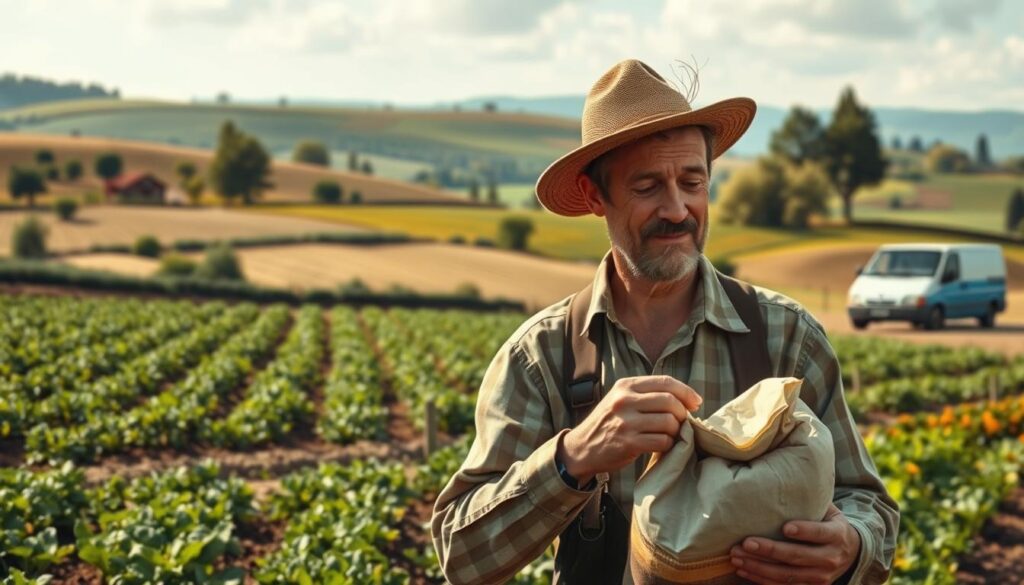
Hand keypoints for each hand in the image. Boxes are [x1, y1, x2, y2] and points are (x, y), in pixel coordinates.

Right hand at [558, 375, 701, 484]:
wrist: (582, 447)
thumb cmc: (608, 423)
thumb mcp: (620, 399)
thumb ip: (646, 394)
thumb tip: (685, 397)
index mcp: (625, 385)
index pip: (665, 382)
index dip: (686, 391)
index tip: (696, 402)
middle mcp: (624, 400)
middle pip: (670, 401)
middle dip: (682, 413)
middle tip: (682, 422)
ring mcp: (626, 422)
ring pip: (668, 422)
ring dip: (676, 431)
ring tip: (670, 434)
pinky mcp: (628, 442)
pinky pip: (662, 441)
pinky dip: (668, 445)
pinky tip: (662, 445)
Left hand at [729, 504, 860, 584]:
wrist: (850, 552)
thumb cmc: (828, 522)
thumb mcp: (828, 509)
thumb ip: (810, 498)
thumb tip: (782, 474)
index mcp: (837, 535)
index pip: (820, 533)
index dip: (804, 531)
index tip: (785, 527)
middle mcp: (831, 558)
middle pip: (798, 556)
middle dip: (770, 551)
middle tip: (746, 543)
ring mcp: (821, 577)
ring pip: (788, 576)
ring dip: (759, 568)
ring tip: (737, 557)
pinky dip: (761, 580)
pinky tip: (743, 570)